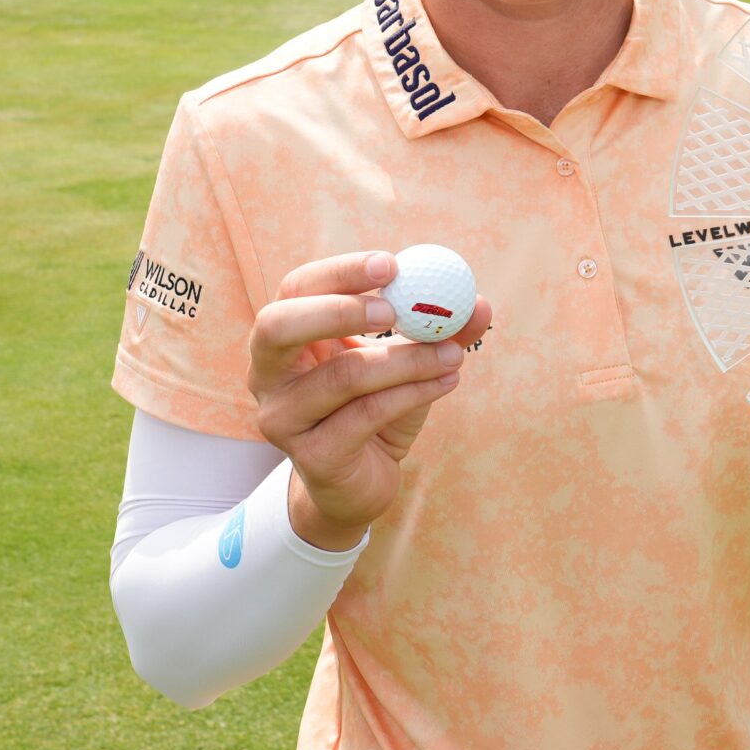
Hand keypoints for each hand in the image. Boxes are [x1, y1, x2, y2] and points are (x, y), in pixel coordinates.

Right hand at [248, 249, 493, 550]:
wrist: (362, 484)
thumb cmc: (377, 410)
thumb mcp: (407, 363)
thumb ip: (441, 333)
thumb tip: (481, 304)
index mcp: (286, 336)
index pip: (298, 288)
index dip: (340, 272)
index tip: (393, 264)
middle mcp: (268, 374)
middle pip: (279, 326)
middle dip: (338, 310)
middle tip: (395, 308)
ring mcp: (283, 418)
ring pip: (341, 377)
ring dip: (404, 361)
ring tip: (453, 354)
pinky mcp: (311, 456)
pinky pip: (365, 416)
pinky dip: (411, 394)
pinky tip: (446, 382)